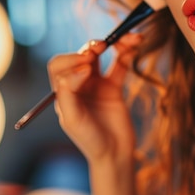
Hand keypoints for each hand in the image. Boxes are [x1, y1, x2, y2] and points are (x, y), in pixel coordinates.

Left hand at [48, 33, 141, 163]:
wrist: (114, 155)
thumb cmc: (88, 140)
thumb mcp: (72, 119)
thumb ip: (69, 92)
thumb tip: (82, 68)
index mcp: (63, 91)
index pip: (60, 65)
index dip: (71, 60)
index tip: (87, 68)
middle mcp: (78, 84)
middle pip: (82, 54)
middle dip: (91, 47)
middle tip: (101, 47)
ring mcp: (97, 83)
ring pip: (102, 55)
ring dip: (114, 42)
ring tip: (127, 39)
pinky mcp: (114, 86)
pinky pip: (120, 63)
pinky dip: (127, 52)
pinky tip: (134, 44)